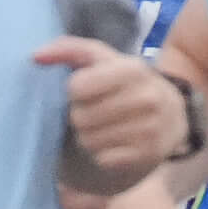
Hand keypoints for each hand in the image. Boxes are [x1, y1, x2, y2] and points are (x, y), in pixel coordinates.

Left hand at [38, 36, 181, 188]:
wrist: (171, 116)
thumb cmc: (125, 83)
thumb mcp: (102, 59)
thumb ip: (69, 49)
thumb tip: (36, 56)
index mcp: (134, 69)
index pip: (78, 87)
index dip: (75, 90)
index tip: (86, 90)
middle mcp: (148, 98)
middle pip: (80, 117)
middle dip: (79, 115)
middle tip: (94, 112)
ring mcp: (151, 129)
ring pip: (89, 140)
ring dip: (89, 136)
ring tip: (104, 127)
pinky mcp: (149, 155)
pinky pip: (103, 159)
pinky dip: (102, 154)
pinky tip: (114, 143)